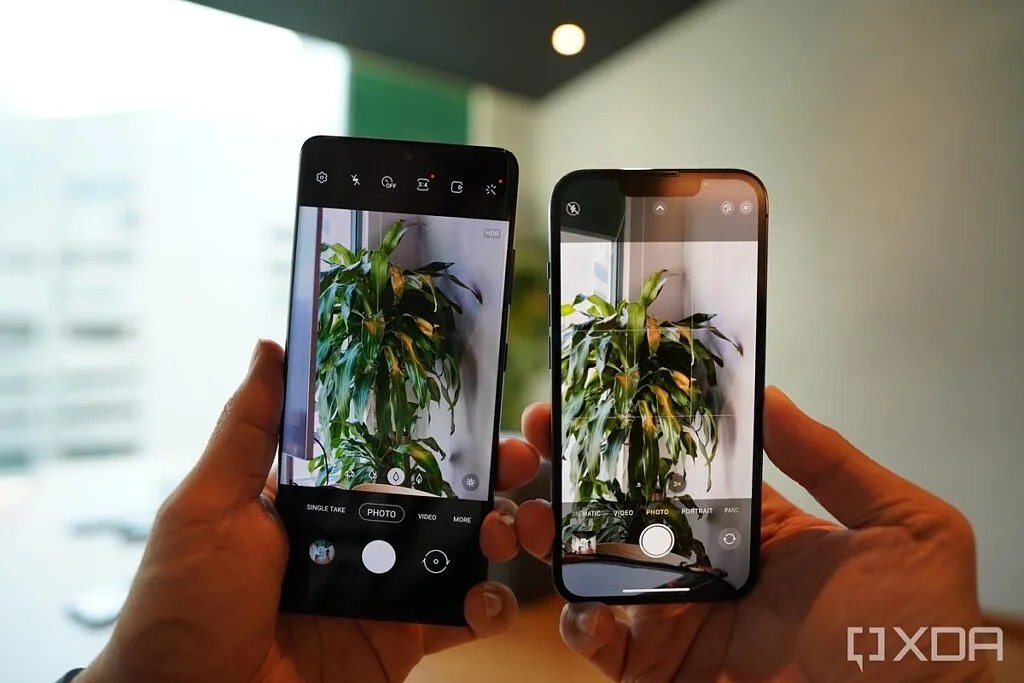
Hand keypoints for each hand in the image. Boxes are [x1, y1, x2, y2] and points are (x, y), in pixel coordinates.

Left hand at [79, 340, 542, 682]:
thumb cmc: (183, 606)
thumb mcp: (209, 507)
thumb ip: (249, 430)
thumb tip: (268, 347)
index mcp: (313, 502)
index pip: (384, 454)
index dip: (431, 430)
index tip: (475, 406)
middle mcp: (352, 541)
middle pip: (433, 499)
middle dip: (483, 476)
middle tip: (518, 460)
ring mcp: (378, 592)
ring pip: (454, 552)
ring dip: (494, 534)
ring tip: (511, 528)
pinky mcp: (398, 642)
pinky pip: (455, 619)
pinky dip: (484, 607)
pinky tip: (487, 596)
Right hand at [521, 387, 992, 681]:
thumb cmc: (920, 635)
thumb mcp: (902, 527)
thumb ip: (832, 462)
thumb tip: (770, 395)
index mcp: (754, 525)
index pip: (681, 469)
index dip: (638, 434)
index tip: (598, 396)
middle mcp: (707, 567)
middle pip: (625, 513)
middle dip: (575, 474)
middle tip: (537, 436)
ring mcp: (680, 619)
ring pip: (599, 571)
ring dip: (558, 540)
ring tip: (532, 513)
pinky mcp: (661, 670)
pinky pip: (602, 645)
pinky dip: (579, 624)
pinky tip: (581, 603)